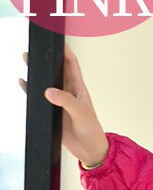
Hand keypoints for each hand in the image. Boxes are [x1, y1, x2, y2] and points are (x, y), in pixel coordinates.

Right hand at [18, 42, 109, 166]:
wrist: (89, 150)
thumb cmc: (92, 131)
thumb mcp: (80, 114)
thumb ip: (66, 101)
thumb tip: (49, 91)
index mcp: (79, 89)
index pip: (72, 64)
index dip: (65, 51)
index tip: (57, 40)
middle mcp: (69, 92)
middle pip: (57, 69)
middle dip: (48, 58)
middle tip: (36, 47)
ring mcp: (60, 101)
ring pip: (47, 82)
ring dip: (38, 72)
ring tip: (27, 59)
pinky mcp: (52, 111)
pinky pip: (39, 98)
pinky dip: (30, 90)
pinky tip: (23, 83)